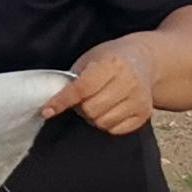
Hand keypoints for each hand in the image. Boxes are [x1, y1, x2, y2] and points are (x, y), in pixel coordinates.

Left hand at [41, 38, 155, 135]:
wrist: (143, 60)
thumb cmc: (108, 61)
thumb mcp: (89, 60)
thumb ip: (74, 80)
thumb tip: (54, 105)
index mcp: (112, 64)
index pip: (82, 88)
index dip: (62, 101)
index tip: (47, 111)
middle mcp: (129, 82)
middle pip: (91, 109)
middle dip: (80, 108)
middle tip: (82, 101)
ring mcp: (139, 99)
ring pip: (103, 122)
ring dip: (93, 118)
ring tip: (96, 104)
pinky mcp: (144, 114)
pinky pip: (116, 130)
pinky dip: (107, 124)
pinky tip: (109, 110)